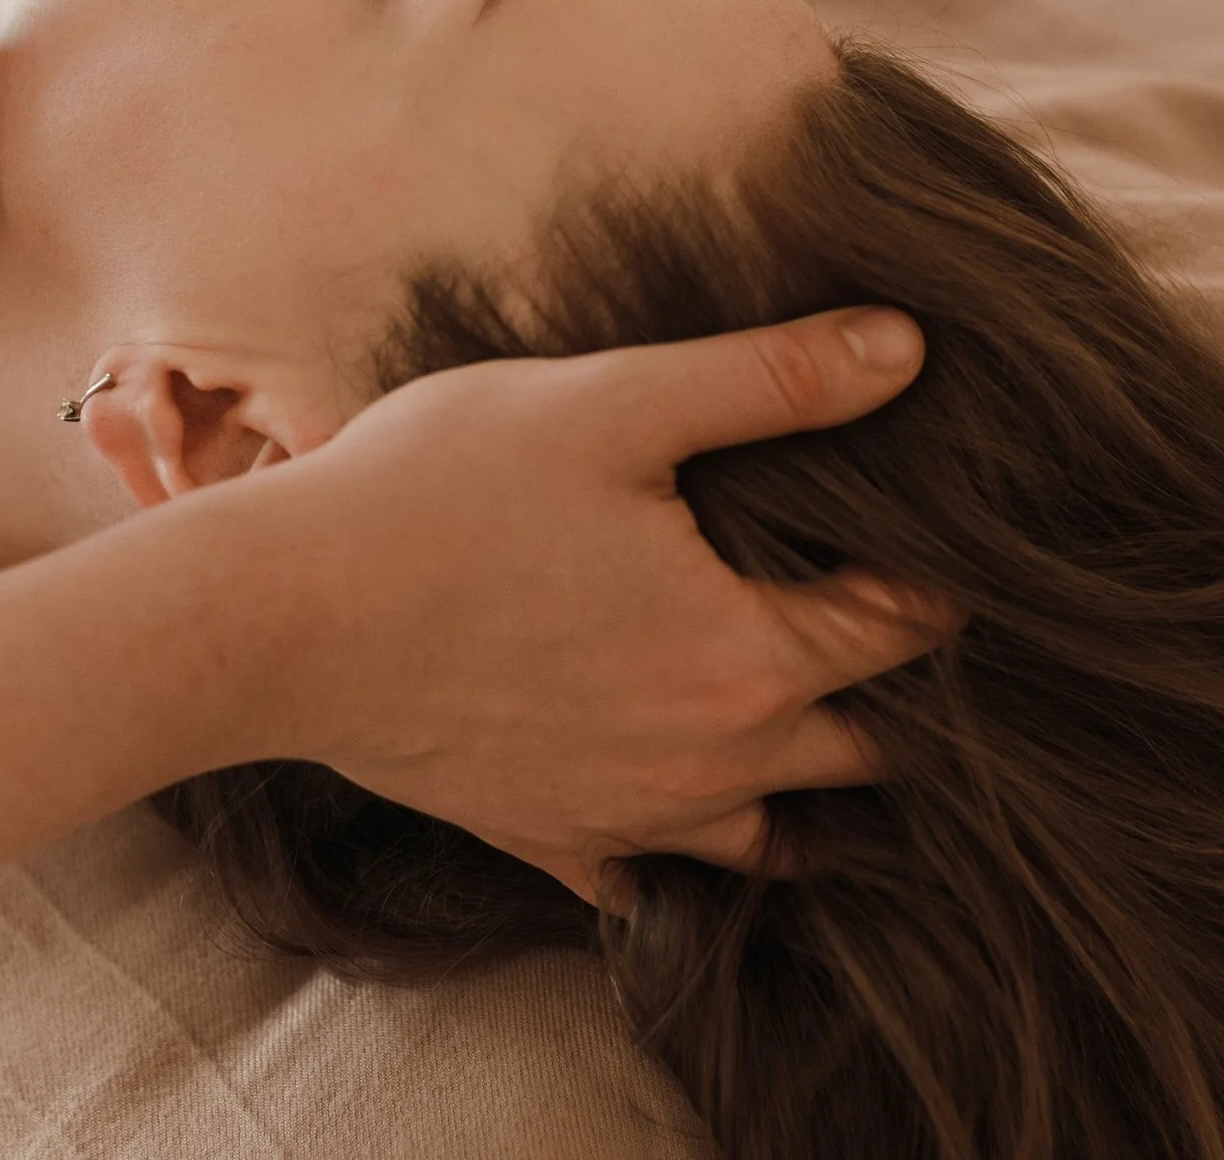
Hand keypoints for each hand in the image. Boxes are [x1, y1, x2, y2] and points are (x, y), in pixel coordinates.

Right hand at [235, 307, 947, 905]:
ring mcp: (624, 819)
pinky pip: (654, 876)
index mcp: (743, 656)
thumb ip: (771, 381)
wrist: (274, 619)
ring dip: (808, 782)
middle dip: (897, 693)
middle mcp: (706, 766)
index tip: (949, 537)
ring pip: (773, 835)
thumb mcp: (614, 405)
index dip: (941, 577)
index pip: (906, 630)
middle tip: (888, 619)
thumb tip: (906, 348)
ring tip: (812, 716)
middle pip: (866, 752)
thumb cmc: (436, 494)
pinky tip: (674, 789)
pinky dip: (687, 841)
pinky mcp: (547, 839)